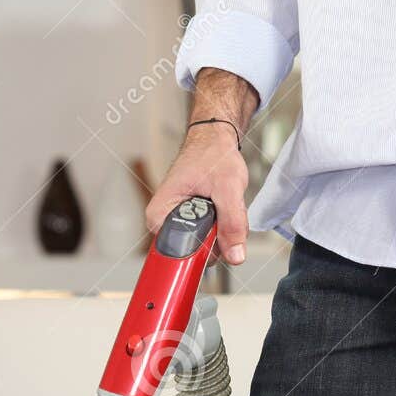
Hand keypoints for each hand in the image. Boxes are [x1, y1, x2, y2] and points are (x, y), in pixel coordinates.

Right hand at [145, 122, 250, 265]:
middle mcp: (163, 223)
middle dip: (218, 238)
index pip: (179, 253)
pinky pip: (210, 238)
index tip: (217, 232)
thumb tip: (235, 255)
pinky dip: (223, 226)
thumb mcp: (227, 188)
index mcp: (160, 215)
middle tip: (222, 207)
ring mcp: (177, 224)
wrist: (214, 140)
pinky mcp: (189, 224)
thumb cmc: (211, 154)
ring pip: (205, 247)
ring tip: (222, 203)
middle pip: (194, 253)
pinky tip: (221, 207)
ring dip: (223, 231)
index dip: (204, 248)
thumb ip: (232, 224)